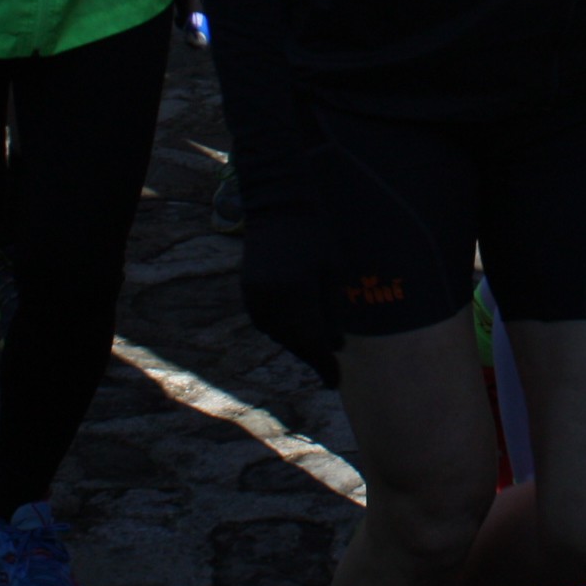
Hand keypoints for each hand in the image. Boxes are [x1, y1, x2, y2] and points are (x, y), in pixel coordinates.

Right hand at [238, 203, 339, 389]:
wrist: (278, 204)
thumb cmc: (316, 233)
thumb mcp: (333, 271)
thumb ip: (332, 310)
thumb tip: (335, 345)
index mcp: (295, 294)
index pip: (312, 341)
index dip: (324, 365)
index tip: (336, 382)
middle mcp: (271, 300)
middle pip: (294, 342)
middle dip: (313, 355)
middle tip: (331, 369)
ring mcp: (255, 296)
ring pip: (279, 334)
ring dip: (298, 344)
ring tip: (317, 350)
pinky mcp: (249, 291)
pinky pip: (266, 322)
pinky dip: (283, 330)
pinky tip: (297, 331)